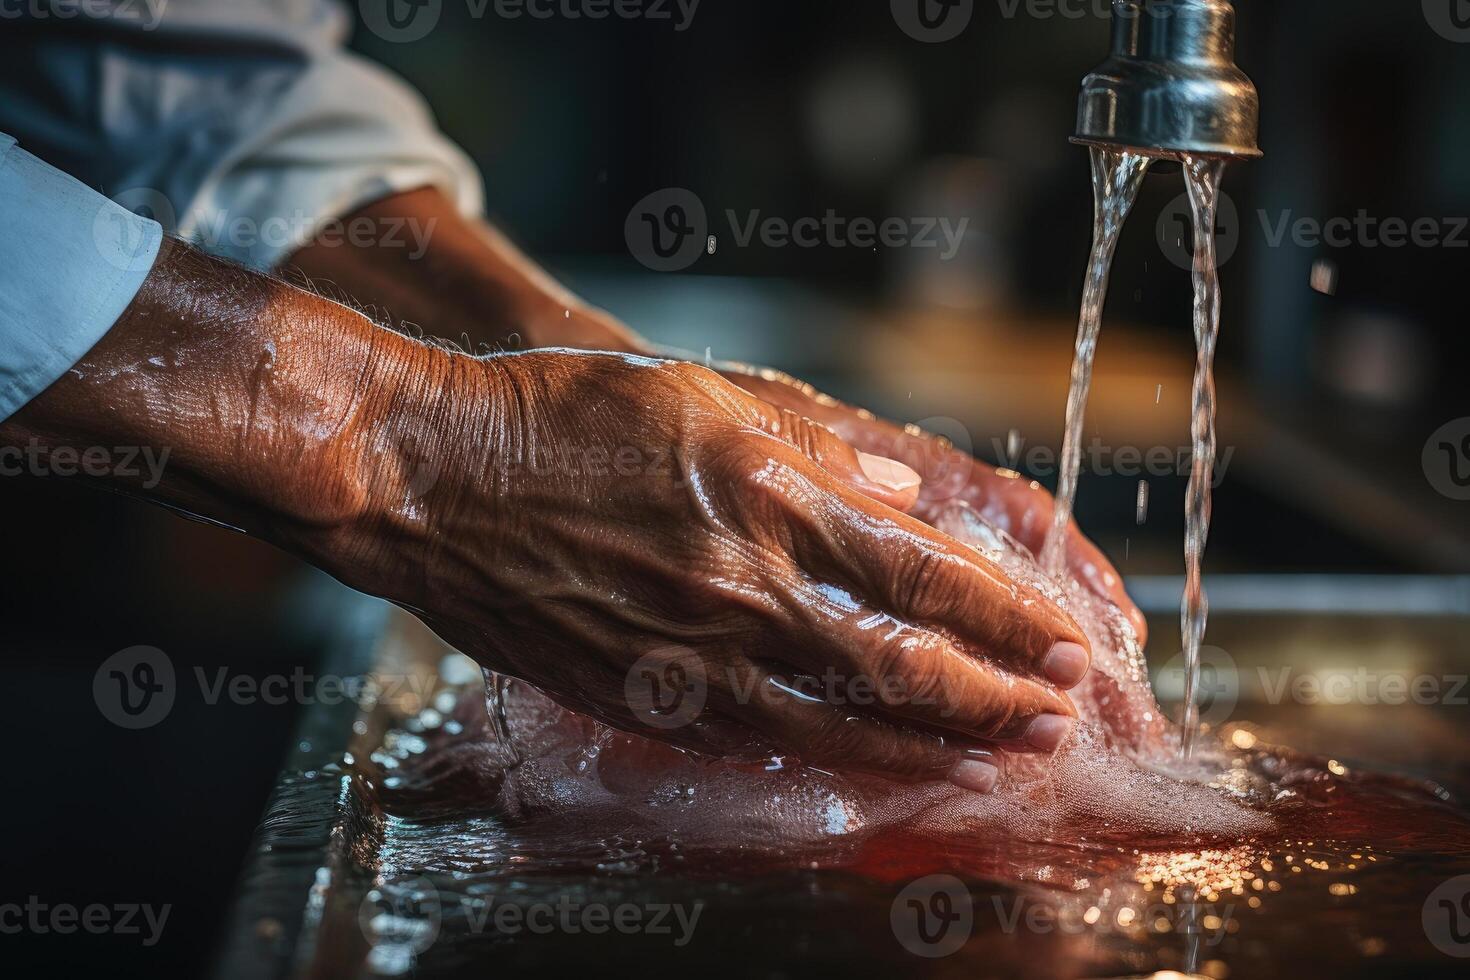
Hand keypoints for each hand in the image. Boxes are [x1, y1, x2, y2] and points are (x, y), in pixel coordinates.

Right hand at [335, 350, 1093, 790]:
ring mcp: (692, 652)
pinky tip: (881, 771)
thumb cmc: (559, 415)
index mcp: (768, 495)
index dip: (1006, 619)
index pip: (923, 573)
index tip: (1066, 644)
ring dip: (936, 746)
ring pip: (844, 719)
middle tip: (1063, 720)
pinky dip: (837, 760)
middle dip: (997, 697)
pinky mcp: (644, 696)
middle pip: (904, 662)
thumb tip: (903, 499)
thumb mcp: (703, 393)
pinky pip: (761, 739)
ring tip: (1002, 763)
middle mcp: (743, 585)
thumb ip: (817, 453)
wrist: (432, 478)